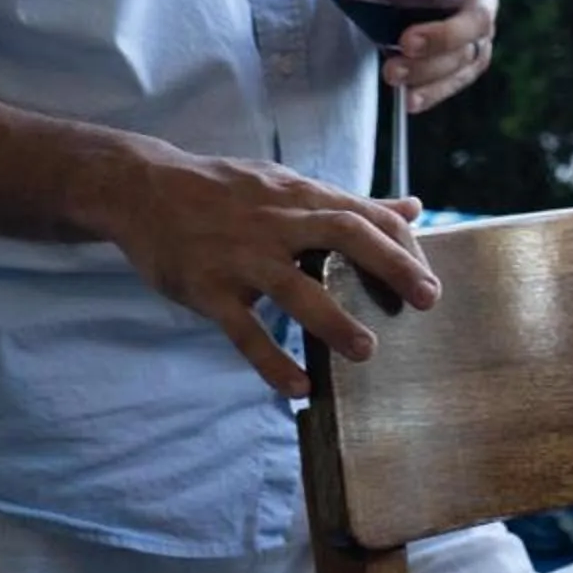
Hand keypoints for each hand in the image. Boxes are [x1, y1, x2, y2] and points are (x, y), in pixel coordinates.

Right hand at [84, 142, 441, 399]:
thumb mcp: (290, 186)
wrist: (143, 188)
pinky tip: (298, 387)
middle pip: (345, 234)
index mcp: (301, 196)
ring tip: (367, 350)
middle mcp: (277, 223)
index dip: (403, 244)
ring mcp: (241, 257)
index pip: (366, 213)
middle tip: (427, 299)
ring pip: (295, 287)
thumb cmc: (228, 191)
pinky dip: (270, 361)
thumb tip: (414, 208)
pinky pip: (243, 331)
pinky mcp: (207, 289)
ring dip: (334, 319)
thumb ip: (351, 203)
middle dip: (391, 265)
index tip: (428, 278)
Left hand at [304, 0, 514, 114]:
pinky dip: (434, 91)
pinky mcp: (469, 60)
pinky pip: (459, 79)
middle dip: (443, 34)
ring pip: (467, 54)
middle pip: (478, 18)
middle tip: (406, 42)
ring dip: (431, 68)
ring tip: (391, 73)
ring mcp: (480, 32)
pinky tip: (409, 100)